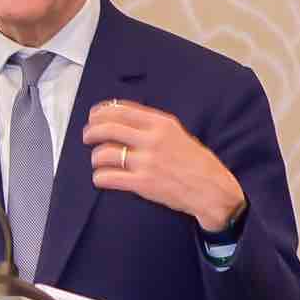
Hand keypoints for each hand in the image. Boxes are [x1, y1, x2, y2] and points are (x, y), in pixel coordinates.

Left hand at [83, 100, 245, 233]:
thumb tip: (125, 121)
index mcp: (161, 123)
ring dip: (95, 157)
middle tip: (88, 137)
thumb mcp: (178, 134)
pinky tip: (101, 178)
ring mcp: (146, 162)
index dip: (101, 112)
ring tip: (97, 161)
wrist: (211, 189)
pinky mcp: (142, 183)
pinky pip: (109, 177)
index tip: (94, 116)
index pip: (121, 110)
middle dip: (91, 132)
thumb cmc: (196, 163)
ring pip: (104, 153)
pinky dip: (100, 177)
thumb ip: (153, 127)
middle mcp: (151, 139)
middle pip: (108, 128)